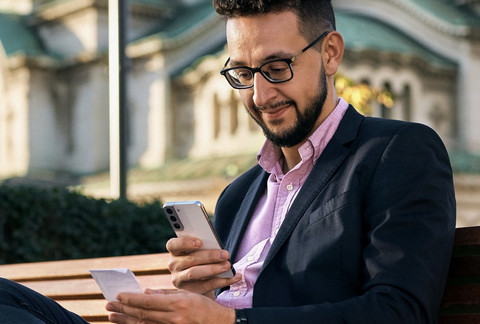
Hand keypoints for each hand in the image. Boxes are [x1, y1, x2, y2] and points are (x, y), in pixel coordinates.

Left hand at [106, 288, 235, 323]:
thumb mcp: (187, 295)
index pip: (148, 302)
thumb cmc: (203, 307)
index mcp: (178, 303)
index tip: (119, 295)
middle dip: (124, 309)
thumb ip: (165, 294)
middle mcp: (174, 318)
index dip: (131, 299)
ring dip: (126, 320)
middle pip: (142, 314)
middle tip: (109, 305)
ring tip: (113, 316)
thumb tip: (145, 293)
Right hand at [166, 237, 240, 296]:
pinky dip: (222, 281)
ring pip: (194, 273)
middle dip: (209, 256)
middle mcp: (173, 265)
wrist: (200, 281)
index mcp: (175, 251)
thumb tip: (217, 245)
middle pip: (189, 259)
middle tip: (225, 254)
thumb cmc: (201, 259)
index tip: (200, 242)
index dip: (185, 242)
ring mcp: (179, 279)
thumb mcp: (199, 251)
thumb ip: (204, 246)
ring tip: (228, 265)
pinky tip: (234, 277)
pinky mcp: (189, 291)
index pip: (173, 245)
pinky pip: (206, 286)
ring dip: (213, 269)